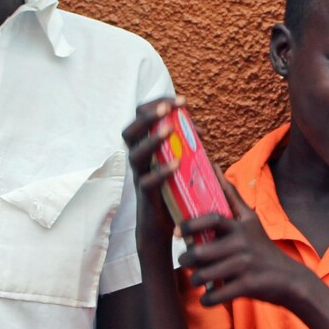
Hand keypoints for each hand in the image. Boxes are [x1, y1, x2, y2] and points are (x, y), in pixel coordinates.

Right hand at [123, 97, 182, 249]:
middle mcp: (138, 160)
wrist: (163, 227)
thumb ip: (184, 147)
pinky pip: (148, 182)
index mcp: (144, 148)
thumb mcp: (178, 163)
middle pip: (129, 131)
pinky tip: (177, 164)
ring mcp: (140, 177)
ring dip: (151, 140)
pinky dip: (162, 172)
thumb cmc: (172, 190)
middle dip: (147, 116)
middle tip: (168, 109)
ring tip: (169, 129)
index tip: (181, 101)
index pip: (141, 119)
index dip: (157, 105)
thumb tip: (198, 130)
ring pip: (135, 155)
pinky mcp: (147, 197)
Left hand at [181, 176, 313, 309]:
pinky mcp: (248, 286)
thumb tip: (215, 167)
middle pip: (203, 252)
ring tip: (196, 279)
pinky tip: (207, 298)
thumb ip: (231, 196)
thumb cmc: (262, 248)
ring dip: (196, 280)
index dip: (192, 224)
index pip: (212, 219)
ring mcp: (245, 266)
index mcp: (241, 227)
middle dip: (188, 259)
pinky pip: (217, 295)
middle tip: (185, 260)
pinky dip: (208, 299)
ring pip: (205, 275)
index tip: (178, 230)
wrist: (289, 279)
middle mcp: (243, 244)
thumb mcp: (250, 221)